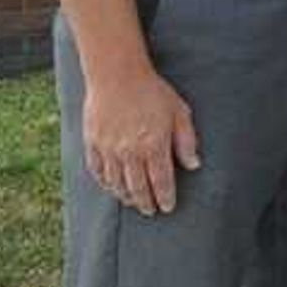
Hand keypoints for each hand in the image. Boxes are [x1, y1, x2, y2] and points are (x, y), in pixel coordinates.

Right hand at [80, 58, 201, 215]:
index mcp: (153, 146)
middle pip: (138, 186)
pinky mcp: (92, 142)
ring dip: (126, 196)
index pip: (161, 181)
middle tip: (151, 211)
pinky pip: (97, 170)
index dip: (165, 197)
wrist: (116, 75)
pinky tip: (111, 187)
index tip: (168, 208)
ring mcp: (108, 149)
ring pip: (116, 182)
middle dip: (146, 202)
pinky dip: (105, 182)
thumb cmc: (153, 92)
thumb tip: (194, 165)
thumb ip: (186, 141)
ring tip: (134, 203)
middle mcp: (129, 152)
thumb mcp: (179, 112)